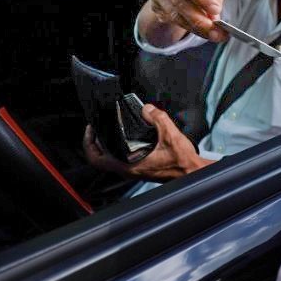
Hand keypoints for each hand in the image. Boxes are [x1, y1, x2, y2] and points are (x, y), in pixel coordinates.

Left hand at [82, 104, 213, 181]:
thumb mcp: (170, 135)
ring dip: (105, 145)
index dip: (89, 143)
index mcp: (130, 166)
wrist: (191, 172)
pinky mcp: (140, 167)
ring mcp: (133, 170)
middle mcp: (129, 170)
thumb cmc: (182, 162)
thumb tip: (146, 108)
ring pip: (110, 159)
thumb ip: (158, 118)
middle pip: (100, 158)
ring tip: (107, 129)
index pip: (97, 158)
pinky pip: (120, 158)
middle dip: (95, 141)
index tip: (91, 129)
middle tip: (96, 127)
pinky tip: (124, 136)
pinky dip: (117, 147)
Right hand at [144, 0, 228, 43]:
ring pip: (175, 15)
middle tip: (215, 30)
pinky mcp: (154, 6)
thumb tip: (214, 17)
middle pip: (179, 0)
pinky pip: (171, 21)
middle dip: (199, 18)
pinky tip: (200, 30)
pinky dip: (188, 28)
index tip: (216, 11)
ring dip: (195, 27)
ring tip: (212, 34)